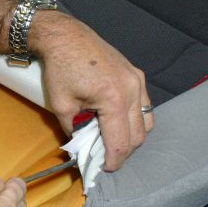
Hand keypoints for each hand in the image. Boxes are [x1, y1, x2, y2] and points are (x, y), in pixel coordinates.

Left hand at [32, 11, 152, 170]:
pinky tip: (117, 121)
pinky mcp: (137, 75)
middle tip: (105, 157)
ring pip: (146, 122)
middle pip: (138, 136)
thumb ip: (75, 132)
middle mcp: (132, 90)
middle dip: (123, 151)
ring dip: (132, 136)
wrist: (66, 37)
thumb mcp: (62, 106)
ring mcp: (138, 81)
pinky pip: (144, 105)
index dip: (113, 161)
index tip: (103, 169)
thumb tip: (83, 150)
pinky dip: (135, 119)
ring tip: (111, 139)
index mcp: (114, 100)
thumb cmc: (60, 69)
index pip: (121, 143)